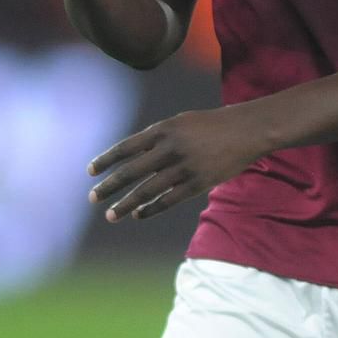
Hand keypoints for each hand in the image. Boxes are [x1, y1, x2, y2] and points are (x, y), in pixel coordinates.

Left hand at [88, 109, 261, 220]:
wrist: (247, 130)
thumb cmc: (212, 125)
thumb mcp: (181, 122)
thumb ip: (157, 138)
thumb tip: (133, 156)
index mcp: (163, 129)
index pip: (126, 147)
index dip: (106, 160)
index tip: (90, 172)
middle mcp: (170, 148)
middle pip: (131, 171)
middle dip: (109, 186)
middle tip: (92, 198)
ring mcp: (184, 167)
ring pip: (147, 190)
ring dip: (126, 204)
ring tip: (110, 215)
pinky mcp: (198, 183)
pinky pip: (168, 200)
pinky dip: (151, 209)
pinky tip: (138, 215)